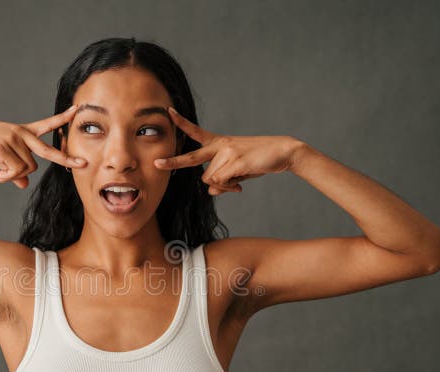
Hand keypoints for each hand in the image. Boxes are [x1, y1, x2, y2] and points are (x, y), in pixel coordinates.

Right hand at [0, 106, 86, 188]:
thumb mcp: (1, 155)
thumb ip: (15, 169)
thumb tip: (25, 184)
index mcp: (23, 131)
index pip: (47, 124)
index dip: (62, 119)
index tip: (77, 110)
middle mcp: (22, 134)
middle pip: (48, 151)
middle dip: (66, 159)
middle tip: (83, 164)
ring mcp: (13, 140)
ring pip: (28, 168)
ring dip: (14, 176)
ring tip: (1, 175)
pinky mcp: (3, 148)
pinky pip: (16, 171)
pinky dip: (8, 178)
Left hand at [154, 107, 305, 194]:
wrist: (283, 152)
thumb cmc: (258, 161)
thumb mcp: (236, 171)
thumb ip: (221, 180)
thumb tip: (210, 190)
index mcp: (219, 142)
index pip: (196, 132)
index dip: (182, 123)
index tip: (169, 112)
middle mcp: (219, 145)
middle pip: (191, 157)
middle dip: (173, 162)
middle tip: (156, 164)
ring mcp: (226, 152)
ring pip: (209, 180)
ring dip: (223, 186)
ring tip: (238, 180)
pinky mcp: (235, 161)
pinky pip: (220, 182)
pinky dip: (229, 188)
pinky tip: (242, 183)